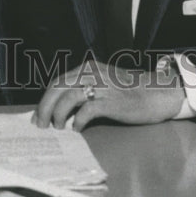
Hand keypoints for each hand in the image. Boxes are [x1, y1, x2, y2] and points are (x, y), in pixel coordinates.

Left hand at [34, 59, 184, 130]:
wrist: (157, 93)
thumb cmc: (129, 92)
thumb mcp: (103, 83)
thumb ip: (85, 89)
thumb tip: (61, 108)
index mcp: (88, 68)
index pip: (58, 81)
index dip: (45, 98)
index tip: (38, 115)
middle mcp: (92, 73)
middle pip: (58, 87)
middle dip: (45, 106)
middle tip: (40, 124)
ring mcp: (102, 86)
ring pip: (69, 97)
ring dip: (59, 114)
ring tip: (57, 127)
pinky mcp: (112, 101)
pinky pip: (87, 110)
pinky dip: (78, 120)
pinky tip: (77, 128)